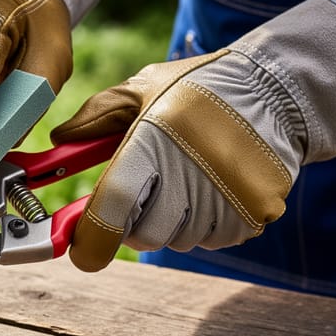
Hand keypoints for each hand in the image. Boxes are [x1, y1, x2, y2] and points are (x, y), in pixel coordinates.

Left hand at [50, 0, 335, 271]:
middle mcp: (188, 179)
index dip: (89, 238)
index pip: (111, 210)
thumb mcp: (142, 89)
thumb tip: (59, 140)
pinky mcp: (251, 218)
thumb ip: (97, 117)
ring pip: (176, 240)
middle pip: (142, 235)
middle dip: (133, 222)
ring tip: (186, 179)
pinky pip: (211, 239)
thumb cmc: (199, 89)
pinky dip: (204, 223)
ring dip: (171, 221)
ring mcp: (223, 203)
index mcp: (152, 147)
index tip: (79, 246)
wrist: (276, 91)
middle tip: (145, 191)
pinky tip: (211, 188)